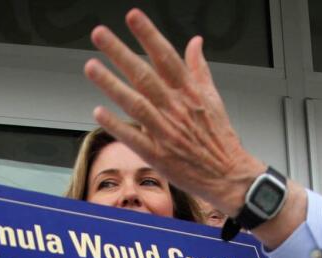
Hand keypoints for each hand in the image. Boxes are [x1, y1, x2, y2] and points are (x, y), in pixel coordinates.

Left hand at [84, 9, 305, 246]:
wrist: (230, 176)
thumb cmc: (220, 140)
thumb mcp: (214, 98)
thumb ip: (200, 68)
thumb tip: (195, 42)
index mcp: (189, 93)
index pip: (166, 57)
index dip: (149, 35)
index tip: (133, 17)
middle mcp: (176, 109)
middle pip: (144, 75)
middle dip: (120, 53)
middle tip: (99, 34)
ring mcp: (166, 132)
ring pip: (135, 103)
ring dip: (112, 84)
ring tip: (91, 66)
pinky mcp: (159, 155)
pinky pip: (134, 137)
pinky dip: (116, 125)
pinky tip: (98, 112)